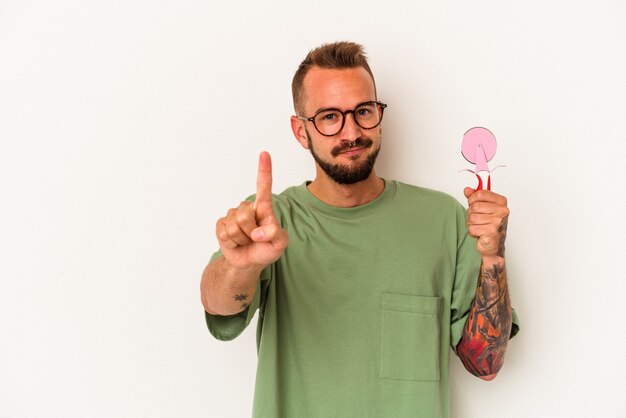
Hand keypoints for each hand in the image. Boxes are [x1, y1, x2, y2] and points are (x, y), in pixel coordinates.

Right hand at [215, 152, 287, 269]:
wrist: (249, 262)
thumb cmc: (267, 248)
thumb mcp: (279, 244)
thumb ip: (275, 235)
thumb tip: (259, 232)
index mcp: (263, 208)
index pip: (263, 187)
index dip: (264, 170)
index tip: (264, 154)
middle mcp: (247, 207)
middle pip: (245, 216)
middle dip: (251, 233)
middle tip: (255, 239)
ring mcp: (232, 215)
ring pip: (235, 227)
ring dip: (242, 239)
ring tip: (246, 241)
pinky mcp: (221, 225)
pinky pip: (225, 234)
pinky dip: (232, 243)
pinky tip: (236, 243)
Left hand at [464, 187, 508, 257]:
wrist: (492, 243)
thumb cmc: (488, 224)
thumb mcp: (481, 207)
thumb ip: (474, 197)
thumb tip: (467, 190)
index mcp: (501, 201)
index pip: (480, 193)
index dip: (472, 199)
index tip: (474, 204)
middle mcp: (502, 211)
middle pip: (474, 206)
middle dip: (471, 214)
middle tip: (478, 219)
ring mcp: (498, 221)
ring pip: (472, 218)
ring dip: (471, 224)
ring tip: (480, 226)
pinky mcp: (492, 232)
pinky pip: (472, 228)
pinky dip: (472, 232)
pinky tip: (480, 233)